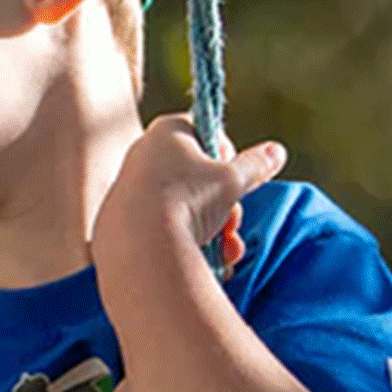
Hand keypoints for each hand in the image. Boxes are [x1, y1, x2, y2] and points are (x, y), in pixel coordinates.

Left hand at [94, 119, 286, 278]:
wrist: (138, 249)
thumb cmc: (188, 202)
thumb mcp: (232, 181)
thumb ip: (256, 165)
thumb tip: (276, 152)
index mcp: (165, 132)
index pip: (205, 131)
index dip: (226, 155)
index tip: (231, 178)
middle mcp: (139, 155)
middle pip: (194, 174)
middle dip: (221, 203)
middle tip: (230, 223)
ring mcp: (124, 190)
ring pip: (180, 206)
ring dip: (209, 228)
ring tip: (222, 249)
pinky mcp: (114, 225)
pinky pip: (157, 228)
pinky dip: (180, 242)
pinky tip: (197, 261)